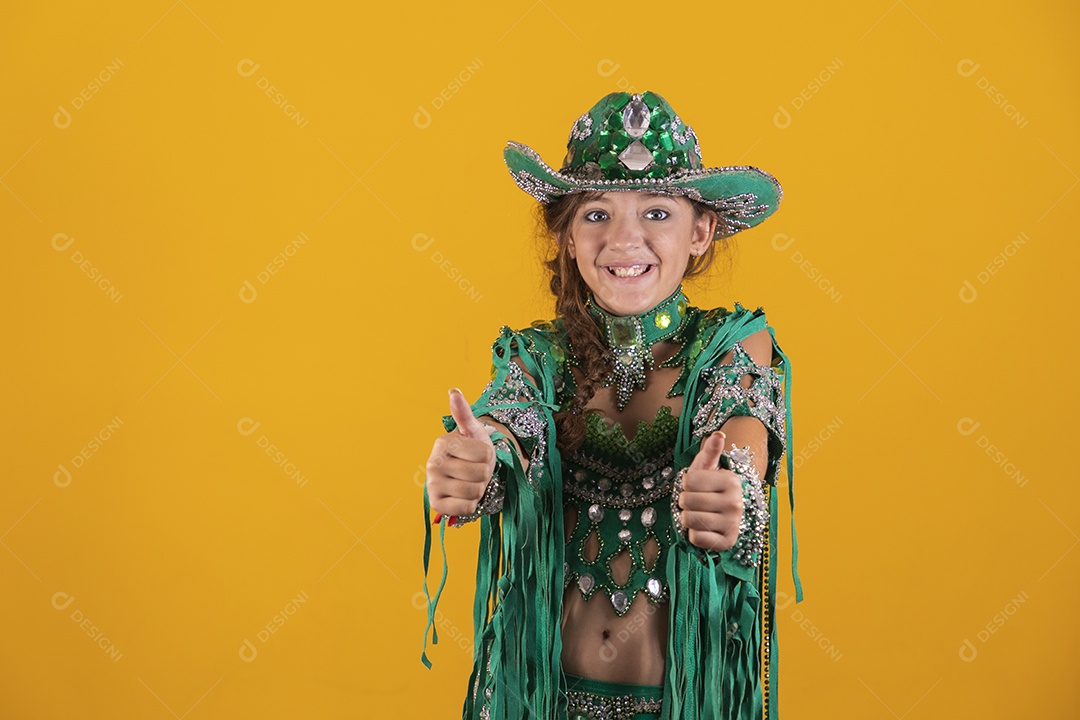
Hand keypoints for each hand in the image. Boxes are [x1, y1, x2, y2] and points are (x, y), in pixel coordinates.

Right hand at [426, 388, 497, 519]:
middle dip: (484, 474)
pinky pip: (467, 508)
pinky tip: (463, 496)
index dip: (488, 457)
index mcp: (442, 443)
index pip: (485, 454)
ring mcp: (432, 485)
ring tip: (470, 482)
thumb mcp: (473, 431)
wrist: (464, 476)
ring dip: (479, 489)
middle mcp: (433, 463)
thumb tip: (454, 391)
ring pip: (475, 491)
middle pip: (481, 474)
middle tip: (474, 470)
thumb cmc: (472, 452)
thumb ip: (464, 413)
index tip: (477, 455)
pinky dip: (471, 504)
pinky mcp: (436, 505)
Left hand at [677, 431, 743, 551]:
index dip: (686, 484)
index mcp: (731, 481)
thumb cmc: (710, 487)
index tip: (696, 486)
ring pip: (689, 520)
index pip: (688, 481)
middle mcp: (735, 503)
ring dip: (687, 518)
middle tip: (695, 502)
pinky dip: (693, 534)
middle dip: (685, 501)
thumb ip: (710, 451)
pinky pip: (695, 538)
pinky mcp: (727, 543)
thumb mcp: (708, 467)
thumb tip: (718, 434)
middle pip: (686, 501)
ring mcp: (732, 524)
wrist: (723, 513)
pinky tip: (703, 528)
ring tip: (698, 513)